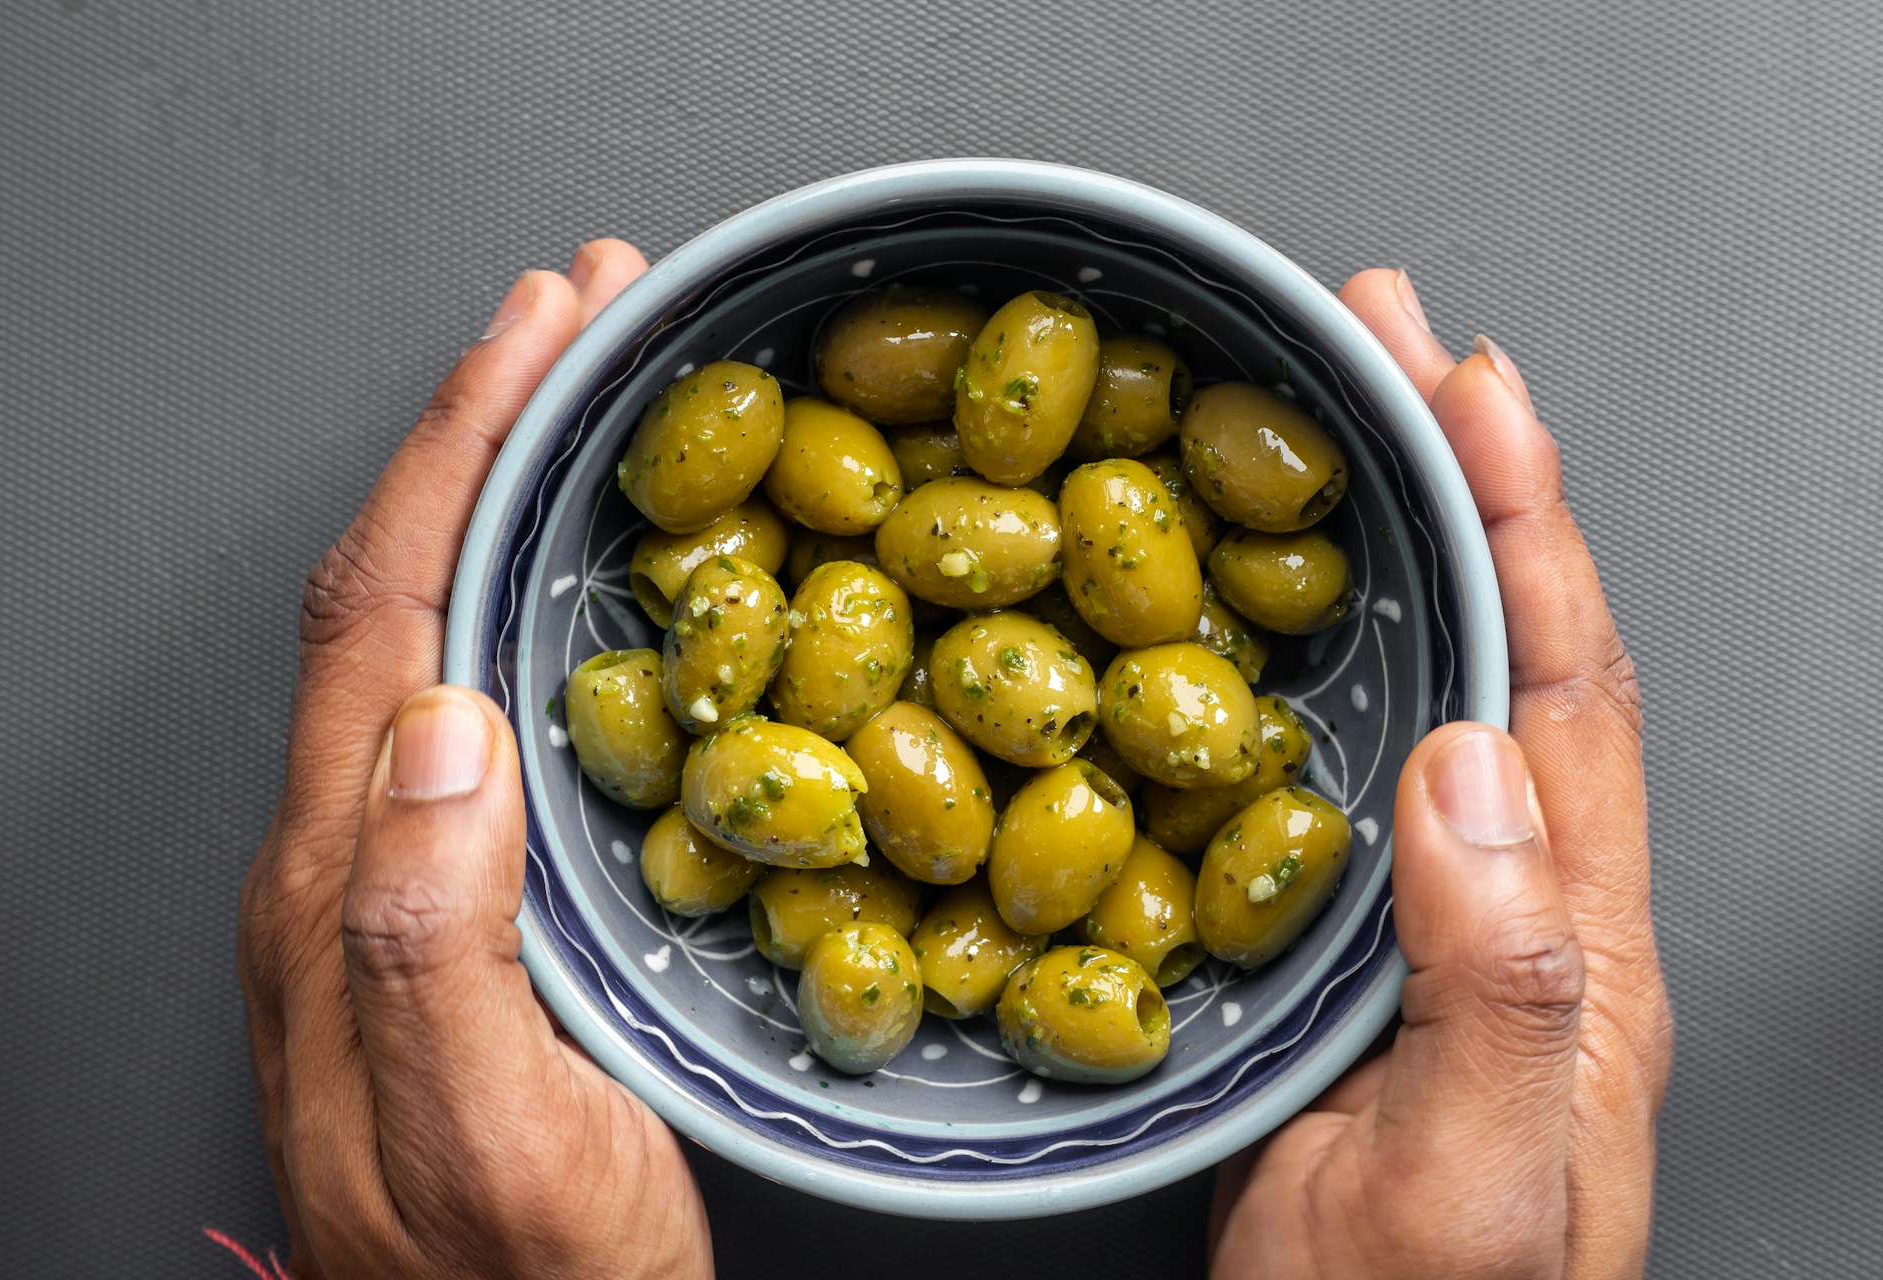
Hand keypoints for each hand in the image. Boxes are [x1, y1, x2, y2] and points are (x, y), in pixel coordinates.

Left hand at [237, 240, 712, 1278]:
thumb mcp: (495, 1147)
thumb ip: (436, 948)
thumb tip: (441, 728)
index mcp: (344, 886)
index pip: (383, 608)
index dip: (460, 443)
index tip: (546, 321)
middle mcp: (346, 857)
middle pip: (393, 585)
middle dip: (482, 419)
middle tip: (586, 307)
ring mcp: (393, 875)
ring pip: (426, 628)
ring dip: (500, 485)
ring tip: (593, 393)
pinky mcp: (452, 899)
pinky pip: (470, 693)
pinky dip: (524, 586)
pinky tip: (593, 570)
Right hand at [1209, 271, 1672, 1278]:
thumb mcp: (1468, 1184)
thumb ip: (1499, 987)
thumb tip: (1467, 771)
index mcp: (1569, 939)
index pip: (1560, 684)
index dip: (1522, 518)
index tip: (1467, 381)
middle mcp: (1517, 901)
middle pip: (1508, 641)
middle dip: (1462, 470)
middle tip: (1386, 336)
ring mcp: (1433, 914)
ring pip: (1434, 682)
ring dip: (1398, 536)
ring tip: (1338, 414)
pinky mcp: (1348, 941)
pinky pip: (1347, 757)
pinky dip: (1320, 647)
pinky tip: (1266, 604)